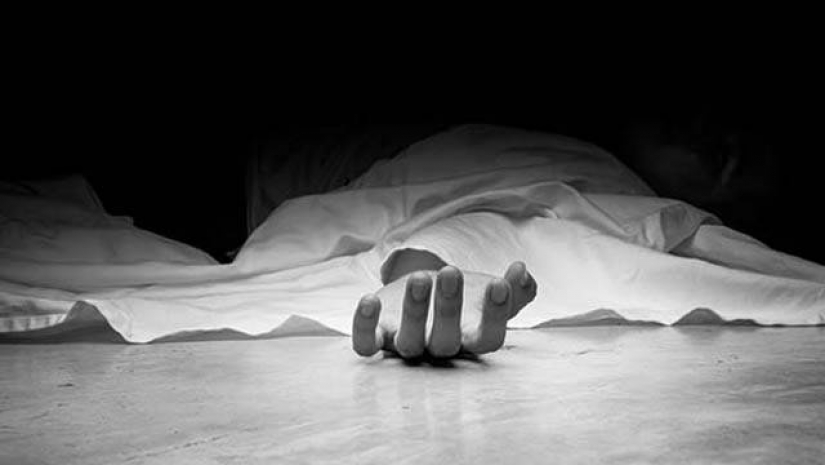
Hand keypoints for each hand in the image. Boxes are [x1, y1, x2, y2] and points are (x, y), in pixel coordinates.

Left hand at [352, 262, 536, 358]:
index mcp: (472, 340)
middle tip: (453, 272)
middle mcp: (440, 349)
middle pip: (446, 342)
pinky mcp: (379, 338)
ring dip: (414, 311)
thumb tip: (522, 272)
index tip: (499, 283)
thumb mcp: (490, 293)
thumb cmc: (465, 300)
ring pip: (408, 342)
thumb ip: (515, 288)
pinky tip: (369, 300)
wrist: (425, 298)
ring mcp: (407, 345)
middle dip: (449, 308)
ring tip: (421, 277)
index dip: (496, 316)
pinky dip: (363, 327)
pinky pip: (366, 345)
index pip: (489, 339)